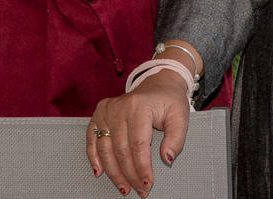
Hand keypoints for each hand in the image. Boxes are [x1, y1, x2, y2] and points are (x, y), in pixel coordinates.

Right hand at [87, 73, 189, 195]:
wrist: (157, 84)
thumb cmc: (169, 101)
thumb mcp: (180, 116)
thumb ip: (176, 138)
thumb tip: (167, 159)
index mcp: (139, 106)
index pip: (138, 145)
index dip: (142, 168)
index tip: (148, 184)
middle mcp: (119, 107)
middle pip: (121, 150)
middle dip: (130, 174)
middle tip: (139, 190)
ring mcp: (107, 110)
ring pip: (105, 148)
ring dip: (113, 172)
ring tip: (123, 187)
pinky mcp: (99, 113)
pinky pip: (92, 138)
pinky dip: (94, 157)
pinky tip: (99, 171)